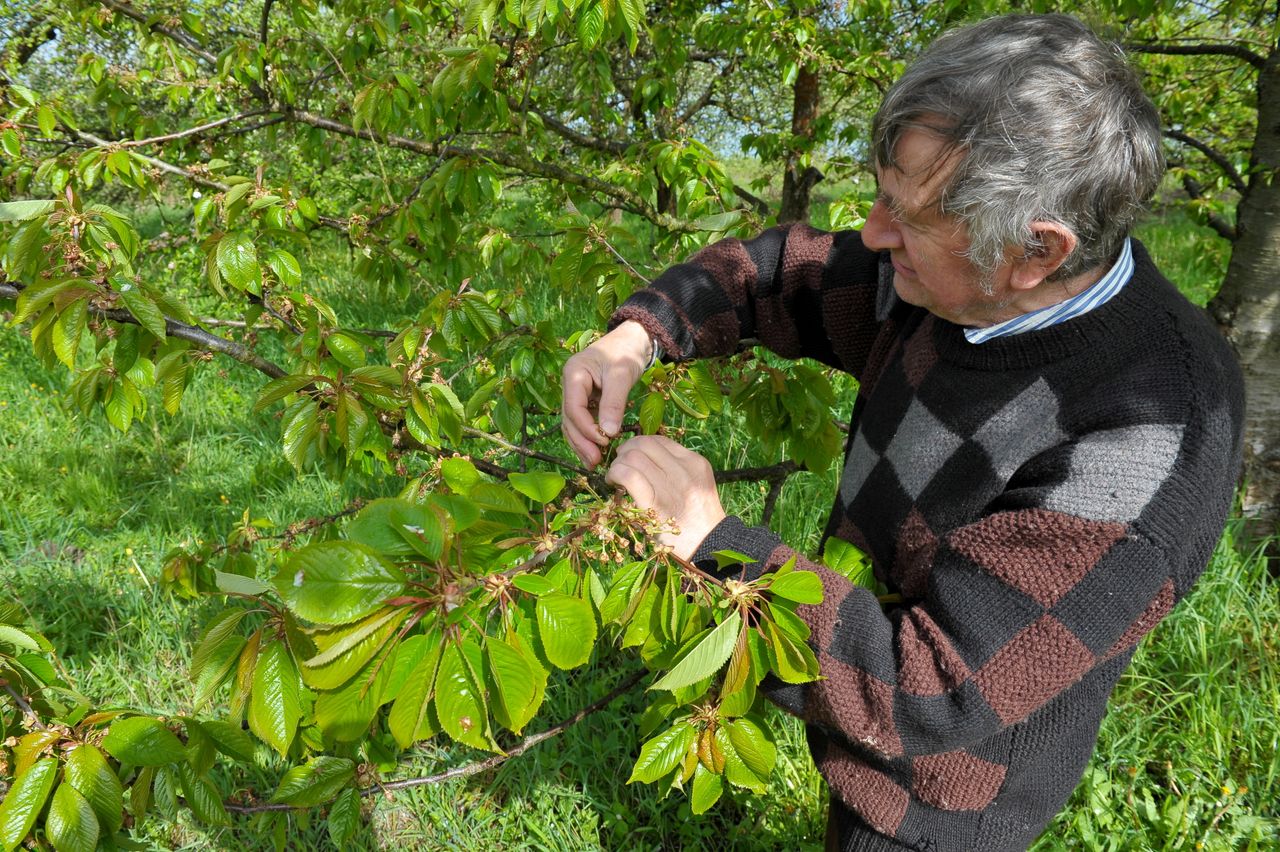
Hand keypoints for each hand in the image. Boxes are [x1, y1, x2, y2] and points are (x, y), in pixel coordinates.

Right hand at [561, 320, 652, 466]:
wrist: (632, 340)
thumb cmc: (626, 351)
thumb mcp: (621, 374)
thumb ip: (613, 403)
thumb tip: (608, 432)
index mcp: (573, 374)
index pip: (573, 408)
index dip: (586, 428)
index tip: (605, 441)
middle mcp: (570, 384)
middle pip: (569, 419)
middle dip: (581, 441)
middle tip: (595, 461)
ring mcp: (576, 393)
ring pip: (573, 423)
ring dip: (582, 443)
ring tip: (594, 462)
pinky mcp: (586, 399)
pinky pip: (583, 421)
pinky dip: (588, 436)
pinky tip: (596, 451)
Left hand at [605, 435, 726, 561]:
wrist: (708, 547)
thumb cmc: (698, 519)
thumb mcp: (697, 485)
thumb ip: (677, 469)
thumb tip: (644, 456)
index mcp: (695, 463)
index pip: (660, 440)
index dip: (639, 445)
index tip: (631, 457)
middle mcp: (683, 470)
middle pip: (644, 444)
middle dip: (625, 451)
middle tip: (620, 465)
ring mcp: (670, 486)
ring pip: (633, 456)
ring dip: (618, 463)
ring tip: (615, 476)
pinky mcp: (654, 504)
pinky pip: (628, 475)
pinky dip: (615, 474)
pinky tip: (613, 483)